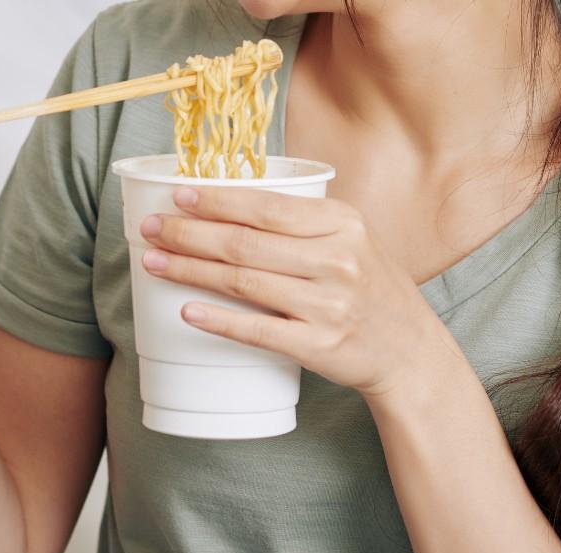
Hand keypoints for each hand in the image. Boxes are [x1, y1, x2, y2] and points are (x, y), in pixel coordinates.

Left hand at [139, 186, 455, 396]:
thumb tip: (227, 201)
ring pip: (243, 282)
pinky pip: (258, 330)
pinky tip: (187, 310)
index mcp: (343, 224)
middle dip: (188, 233)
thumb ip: (303, 221)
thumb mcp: (352, 239)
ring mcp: (329, 306)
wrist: (409, 350)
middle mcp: (338, 261)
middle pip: (245, 243)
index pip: (266, 207)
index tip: (176, 195)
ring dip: (190, 271)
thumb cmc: (368, 287)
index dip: (216, 200)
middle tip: (150, 228)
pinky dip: (219, 320)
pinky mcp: (319, 346)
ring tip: (153, 262)